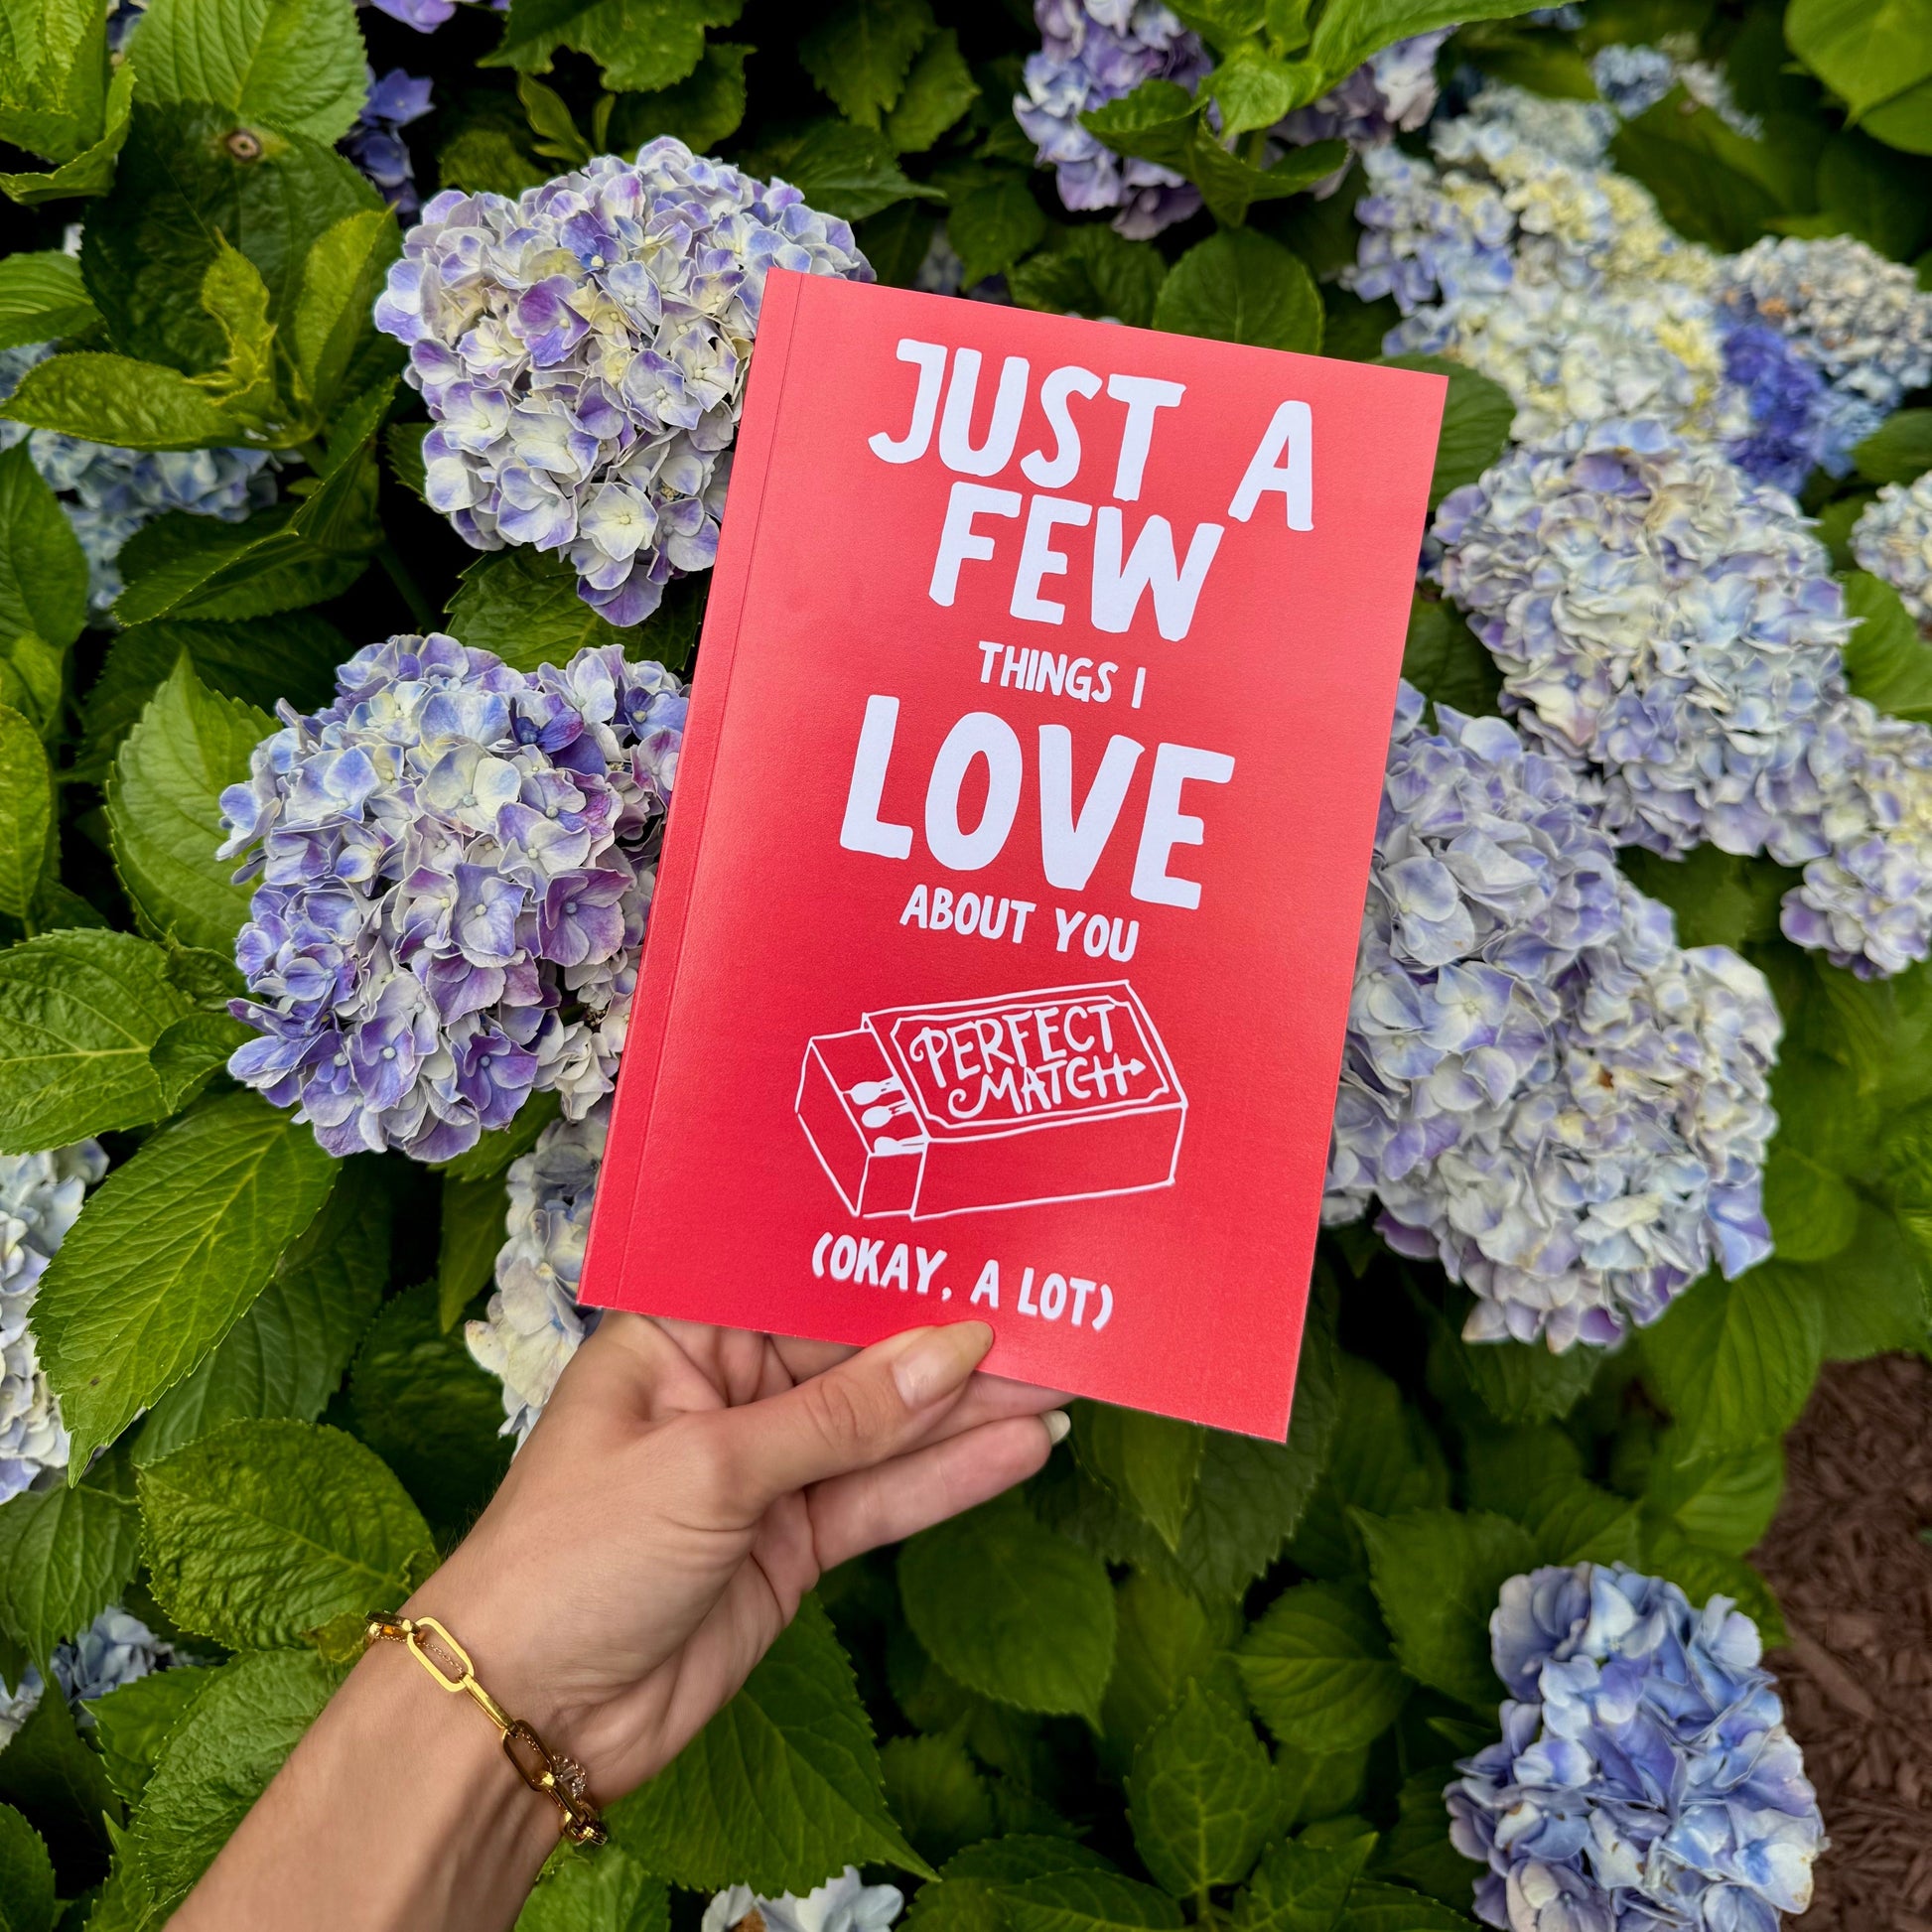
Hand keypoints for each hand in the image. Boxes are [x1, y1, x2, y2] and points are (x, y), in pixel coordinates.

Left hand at [413, 1314, 1067, 1802]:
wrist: (525, 1718)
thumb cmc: (574, 1557)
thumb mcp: (709, 1467)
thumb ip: (842, 1416)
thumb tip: (954, 1350)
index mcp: (679, 1336)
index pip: (802, 1285)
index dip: (891, 1273)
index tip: (981, 1251)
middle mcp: (726, 1391)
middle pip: (856, 1357)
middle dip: (949, 1344)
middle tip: (1052, 1316)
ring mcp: (764, 1471)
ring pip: (884, 1430)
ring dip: (969, 1412)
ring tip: (1065, 1377)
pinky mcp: (792, 1545)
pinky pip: (882, 1500)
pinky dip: (950, 1479)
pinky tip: (1021, 1447)